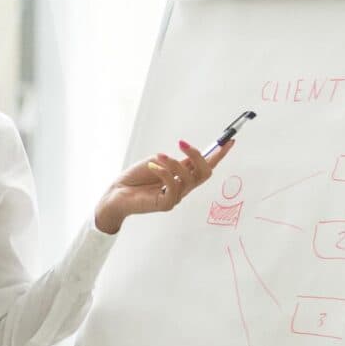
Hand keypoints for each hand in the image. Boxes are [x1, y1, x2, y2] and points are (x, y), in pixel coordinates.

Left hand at [93, 137, 227, 233]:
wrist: (115, 194)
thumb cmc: (135, 178)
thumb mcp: (157, 162)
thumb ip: (175, 160)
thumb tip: (191, 155)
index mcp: (183, 176)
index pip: (206, 165)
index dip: (219, 154)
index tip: (229, 140)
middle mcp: (183, 187)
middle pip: (204, 172)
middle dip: (198, 156)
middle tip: (183, 144)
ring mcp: (176, 196)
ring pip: (189, 178)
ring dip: (174, 164)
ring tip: (159, 157)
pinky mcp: (166, 204)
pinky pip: (173, 187)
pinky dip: (164, 173)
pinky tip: (153, 167)